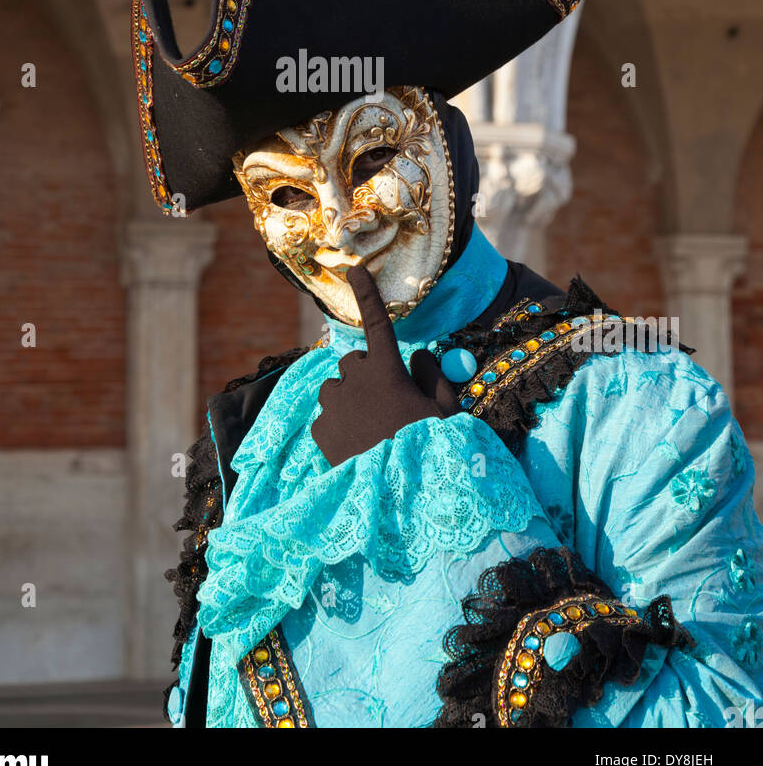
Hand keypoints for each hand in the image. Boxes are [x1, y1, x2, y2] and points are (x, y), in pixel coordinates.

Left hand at [310, 264, 458, 467]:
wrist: (401, 498)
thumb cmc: (430, 450)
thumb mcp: (446, 413)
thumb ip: (433, 377)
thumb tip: (416, 356)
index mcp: (388, 370)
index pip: (377, 322)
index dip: (367, 293)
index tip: (354, 268)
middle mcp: (355, 379)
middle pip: (353, 362)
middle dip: (365, 375)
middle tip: (386, 406)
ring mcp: (333, 405)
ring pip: (334, 388)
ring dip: (347, 399)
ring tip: (370, 429)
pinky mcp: (319, 431)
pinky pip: (324, 418)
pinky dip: (337, 427)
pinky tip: (357, 447)